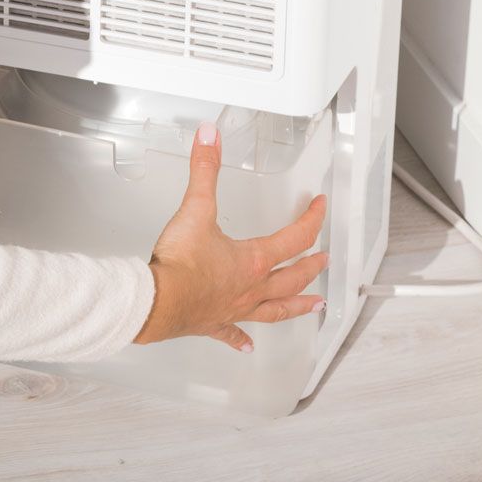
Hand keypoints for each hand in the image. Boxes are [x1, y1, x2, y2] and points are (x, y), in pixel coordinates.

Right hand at [133, 122, 328, 350]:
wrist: (156, 301)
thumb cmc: (179, 263)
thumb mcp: (195, 208)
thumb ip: (204, 170)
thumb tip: (210, 136)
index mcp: (253, 260)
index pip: (295, 238)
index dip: (312, 219)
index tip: (320, 207)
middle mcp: (252, 288)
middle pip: (292, 278)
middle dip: (312, 266)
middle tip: (325, 260)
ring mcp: (236, 308)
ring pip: (276, 309)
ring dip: (298, 306)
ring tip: (315, 307)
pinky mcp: (214, 323)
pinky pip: (234, 333)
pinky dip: (242, 338)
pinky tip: (248, 345)